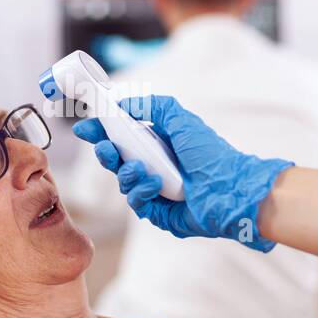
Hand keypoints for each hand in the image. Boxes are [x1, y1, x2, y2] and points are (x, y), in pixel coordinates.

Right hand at [72, 95, 292, 251]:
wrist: (231, 189)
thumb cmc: (211, 154)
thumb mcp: (181, 120)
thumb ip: (153, 106)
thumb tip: (124, 104)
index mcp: (159, 145)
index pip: (122, 138)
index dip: (102, 132)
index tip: (86, 128)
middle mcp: (155, 167)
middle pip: (117, 161)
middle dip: (106, 153)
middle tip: (105, 148)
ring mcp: (157, 192)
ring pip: (124, 183)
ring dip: (127, 173)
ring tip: (142, 168)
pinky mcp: (160, 213)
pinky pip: (137, 203)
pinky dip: (141, 191)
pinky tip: (154, 184)